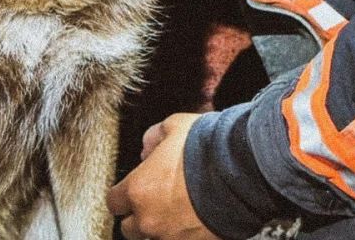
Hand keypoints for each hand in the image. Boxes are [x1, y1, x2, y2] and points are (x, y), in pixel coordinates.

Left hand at [108, 113, 221, 239]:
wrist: (239, 170)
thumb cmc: (205, 148)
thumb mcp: (175, 126)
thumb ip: (155, 135)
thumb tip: (148, 146)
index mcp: (139, 189)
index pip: (114, 202)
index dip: (122, 194)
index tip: (131, 189)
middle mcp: (149, 219)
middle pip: (129, 228)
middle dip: (139, 215)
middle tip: (154, 201)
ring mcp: (171, 237)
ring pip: (154, 237)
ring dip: (160, 227)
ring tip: (178, 210)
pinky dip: (183, 233)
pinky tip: (195, 218)